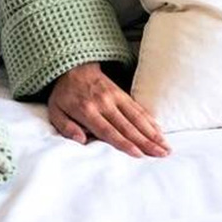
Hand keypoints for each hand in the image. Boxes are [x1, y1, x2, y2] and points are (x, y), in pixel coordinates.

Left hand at [47, 62, 170, 157]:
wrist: (72, 67)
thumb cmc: (64, 95)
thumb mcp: (55, 110)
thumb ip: (66, 127)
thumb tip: (80, 140)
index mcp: (86, 110)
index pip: (108, 130)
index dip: (124, 143)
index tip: (139, 154)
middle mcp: (103, 103)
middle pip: (127, 126)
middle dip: (145, 142)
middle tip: (161, 154)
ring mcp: (114, 97)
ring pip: (137, 117)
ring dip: (153, 133)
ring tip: (166, 147)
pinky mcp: (121, 93)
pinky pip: (138, 108)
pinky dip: (150, 120)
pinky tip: (160, 131)